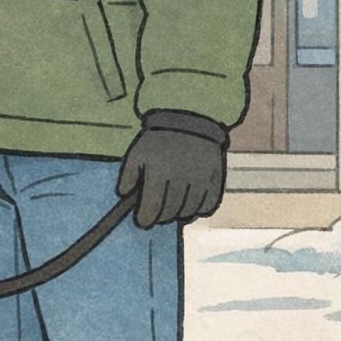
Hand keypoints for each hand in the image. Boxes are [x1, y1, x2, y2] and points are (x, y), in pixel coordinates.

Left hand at [117, 110, 229, 228]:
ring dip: (178, 213)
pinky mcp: (216, 179)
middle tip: (157, 212)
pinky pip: (206, 207)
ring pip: (187, 212)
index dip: (146, 219)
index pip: (152, 209)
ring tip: (173, 205)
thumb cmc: (160, 140)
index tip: (144, 220)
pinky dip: (198, 209)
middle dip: (160, 216)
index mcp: (159, 172)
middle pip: (169, 214)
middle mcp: (182, 177)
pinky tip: (190, 201)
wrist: (192, 120)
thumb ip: (127, 176)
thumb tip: (124, 195)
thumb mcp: (137, 153)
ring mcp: (201, 179)